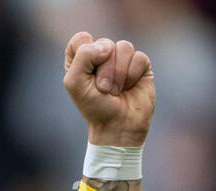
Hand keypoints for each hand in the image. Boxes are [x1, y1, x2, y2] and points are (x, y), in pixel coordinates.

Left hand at [63, 32, 154, 147]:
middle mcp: (102, 56)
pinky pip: (139, 57)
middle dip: (103, 69)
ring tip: (115, 90)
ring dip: (118, 73)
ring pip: (123, 47)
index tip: (87, 73)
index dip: (85, 53)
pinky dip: (132, 75)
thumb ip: (82, 57)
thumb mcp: (75, 83)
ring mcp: (122, 59)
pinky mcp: (140, 64)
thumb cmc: (94, 107)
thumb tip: (107, 47)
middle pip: (104, 43)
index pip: (81, 39)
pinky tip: (129, 88)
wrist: (118, 126)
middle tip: (102, 89)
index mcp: (82, 59)